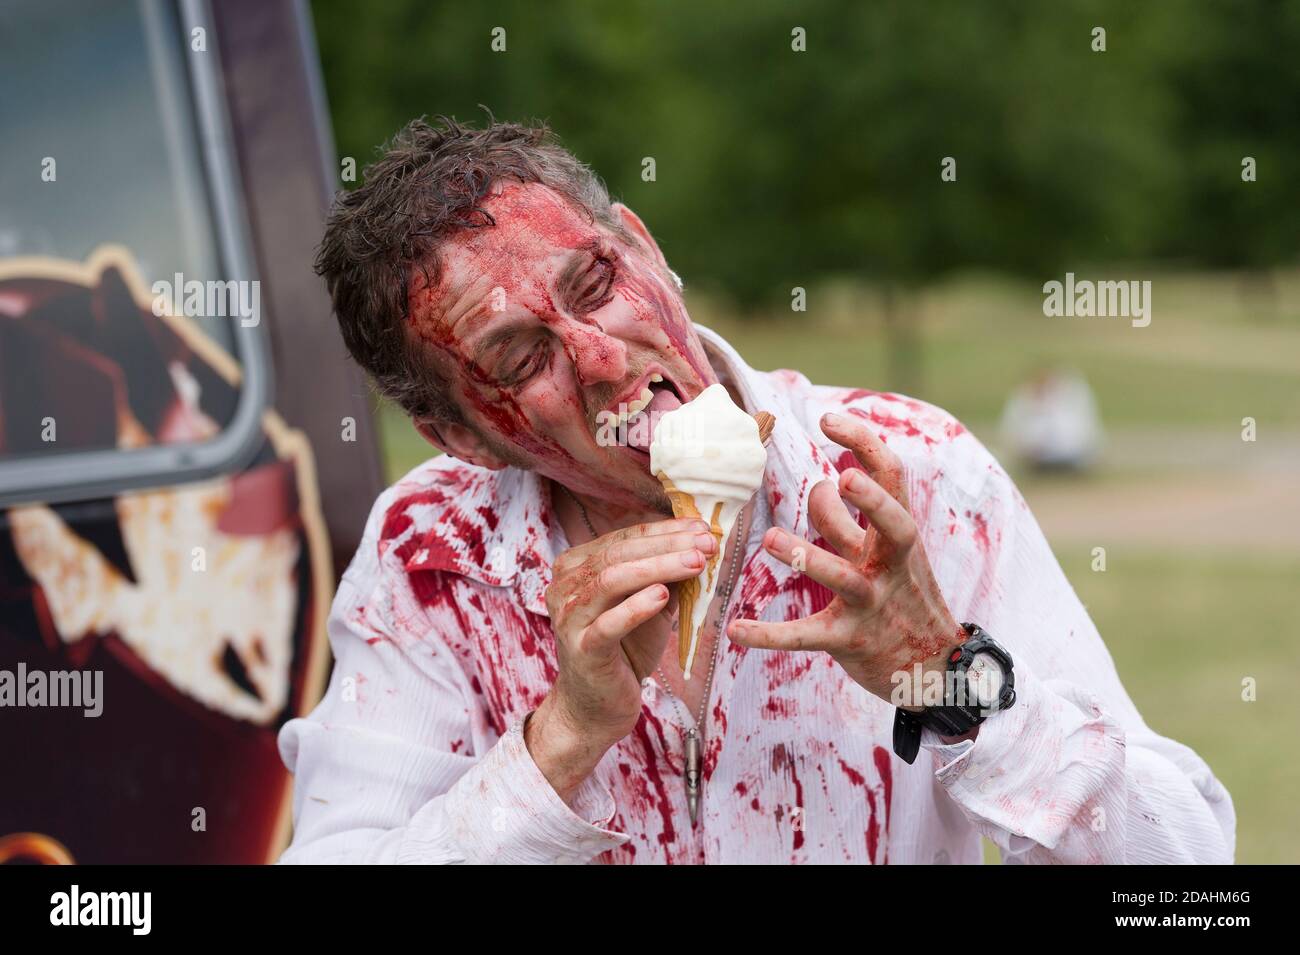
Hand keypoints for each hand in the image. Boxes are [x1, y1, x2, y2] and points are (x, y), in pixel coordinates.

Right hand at [528, 516, 715, 800]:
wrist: (598, 706)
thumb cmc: (625, 650)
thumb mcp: (649, 605)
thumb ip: (665, 576)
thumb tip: (699, 544)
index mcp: (575, 567)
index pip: (622, 539)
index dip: (664, 531)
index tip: (701, 528)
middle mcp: (564, 587)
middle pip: (617, 554)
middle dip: (666, 545)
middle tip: (705, 543)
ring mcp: (568, 618)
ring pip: (611, 580)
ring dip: (658, 568)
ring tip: (695, 563)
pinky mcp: (581, 650)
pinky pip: (608, 624)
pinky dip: (636, 607)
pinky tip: (664, 595)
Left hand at [727, 412, 965, 706]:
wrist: (934, 670)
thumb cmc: (902, 599)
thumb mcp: (887, 556)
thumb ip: (854, 522)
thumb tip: (826, 479)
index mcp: (899, 537)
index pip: (892, 479)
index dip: (865, 445)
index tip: (828, 420)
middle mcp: (891, 565)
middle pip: (893, 524)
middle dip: (870, 502)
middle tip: (840, 480)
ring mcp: (872, 603)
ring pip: (842, 577)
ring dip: (807, 558)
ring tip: (771, 539)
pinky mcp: (850, 639)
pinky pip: (806, 635)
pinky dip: (769, 634)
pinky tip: (736, 630)